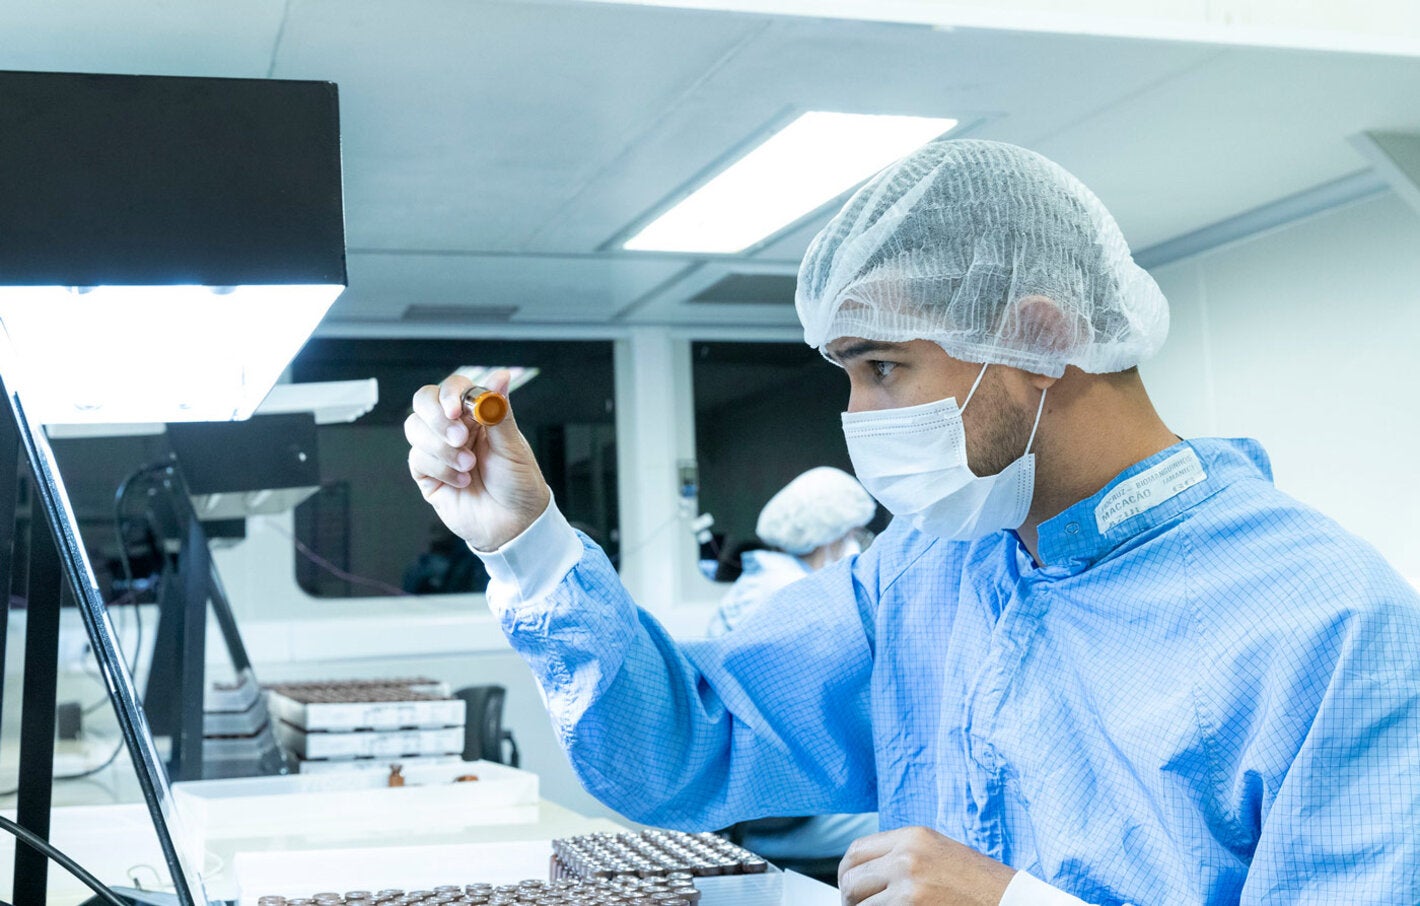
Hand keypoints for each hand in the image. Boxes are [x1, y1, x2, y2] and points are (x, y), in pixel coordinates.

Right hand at [405, 370, 550, 550]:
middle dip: (436, 418)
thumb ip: (499, 411)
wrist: (513, 524)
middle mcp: (455, 428)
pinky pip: (418, 459)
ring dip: (442, 448)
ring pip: (415, 429)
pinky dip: (441, 469)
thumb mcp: (513, 446)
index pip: (452, 388)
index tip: (455, 410)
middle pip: (424, 402)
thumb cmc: (518, 484)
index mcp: (477, 414)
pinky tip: (462, 481)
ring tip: (469, 466)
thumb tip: (500, 376)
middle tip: (460, 438)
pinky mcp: (427, 474)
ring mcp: (438, 450)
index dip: (448, 394)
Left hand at [839, 826, 1016, 905]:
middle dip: (850, 898)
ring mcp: (908, 884)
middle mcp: (906, 856)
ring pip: (860, 903)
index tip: (850, 887)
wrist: (1010, 899)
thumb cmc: (978, 882)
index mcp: (912, 837)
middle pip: (852, 878)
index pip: (856, 850)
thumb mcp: (938, 852)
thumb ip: (902, 855)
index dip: (847, 872)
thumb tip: (866, 873)